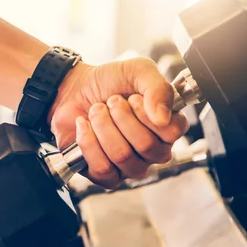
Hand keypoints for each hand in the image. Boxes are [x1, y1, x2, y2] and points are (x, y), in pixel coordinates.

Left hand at [47, 57, 188, 188]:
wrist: (73, 88)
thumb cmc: (109, 82)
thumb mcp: (139, 71)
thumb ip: (159, 88)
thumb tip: (162, 117)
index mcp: (166, 127)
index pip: (173, 131)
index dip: (148, 114)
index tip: (133, 98)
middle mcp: (152, 150)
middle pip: (146, 146)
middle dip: (121, 117)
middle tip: (111, 102)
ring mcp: (130, 165)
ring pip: (122, 156)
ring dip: (103, 126)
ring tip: (96, 111)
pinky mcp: (105, 175)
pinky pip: (103, 168)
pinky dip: (88, 142)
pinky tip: (84, 126)